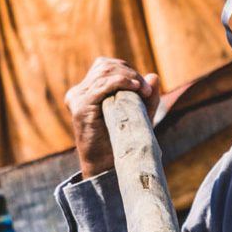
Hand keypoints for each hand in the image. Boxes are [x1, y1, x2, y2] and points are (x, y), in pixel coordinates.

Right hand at [64, 57, 160, 178]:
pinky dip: (121, 82)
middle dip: (130, 73)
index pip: (106, 66)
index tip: (145, 87)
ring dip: (129, 77)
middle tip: (146, 90)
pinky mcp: (81, 106)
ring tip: (144, 91)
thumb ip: (148, 97)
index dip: (127, 71)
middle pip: (105, 66)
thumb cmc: (122, 141)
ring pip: (105, 72)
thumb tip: (154, 76)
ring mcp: (77, 98)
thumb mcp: (139, 115)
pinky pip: (102, 86)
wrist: (106, 165)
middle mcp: (79, 92)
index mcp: (88, 90)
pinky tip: (135, 88)